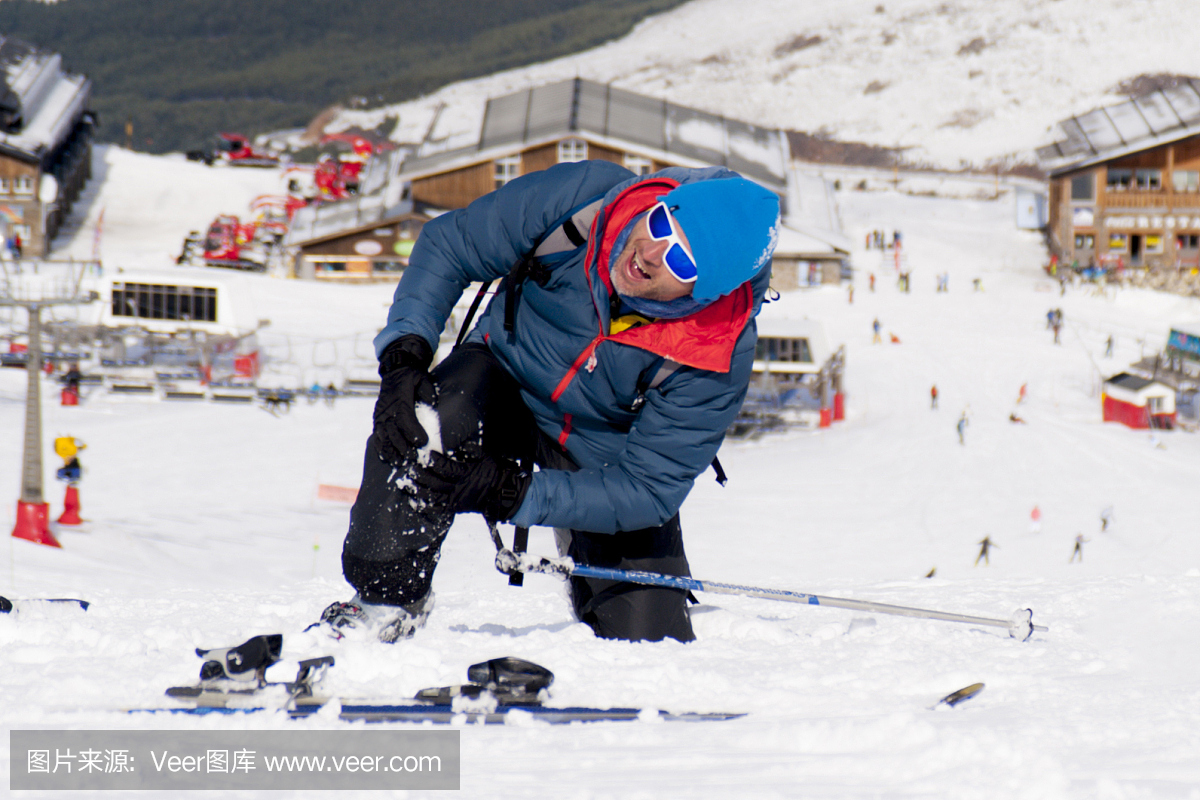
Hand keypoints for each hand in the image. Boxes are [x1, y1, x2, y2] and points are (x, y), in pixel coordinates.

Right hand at [373, 335, 435, 462]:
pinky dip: (381, 448)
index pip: (405, 419)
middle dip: (404, 447)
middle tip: (415, 458)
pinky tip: (388, 458)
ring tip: (401, 463)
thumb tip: (433, 404)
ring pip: (383, 437)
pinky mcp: (377, 419)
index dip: (413, 432)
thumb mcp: (423, 379)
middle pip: (393, 432)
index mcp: (400, 400)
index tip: (423, 442)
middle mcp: (387, 409)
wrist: (396, 371)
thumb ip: (428, 392)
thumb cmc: (413, 377)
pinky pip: (377, 436)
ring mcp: (380, 415)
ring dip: (392, 451)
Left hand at [410, 444, 530, 521]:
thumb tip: (460, 442)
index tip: (428, 454)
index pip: (446, 467)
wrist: (501, 493)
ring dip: (418, 489)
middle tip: (411, 467)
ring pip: (433, 496)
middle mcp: (459, 488)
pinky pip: (437, 509)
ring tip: (408, 482)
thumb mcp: (486, 457)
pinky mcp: (455, 508)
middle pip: (435, 482)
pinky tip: (414, 501)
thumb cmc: (494, 472)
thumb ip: (472, 450)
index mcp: (466, 473)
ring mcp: (456, 500)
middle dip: (421, 475)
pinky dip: (425, 506)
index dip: (435, 461)